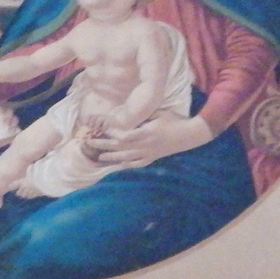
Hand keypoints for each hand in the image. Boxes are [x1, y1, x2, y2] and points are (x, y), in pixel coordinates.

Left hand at [92, 114, 212, 166]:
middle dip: (105, 144)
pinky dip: (126, 164)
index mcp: (147, 133)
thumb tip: (130, 114)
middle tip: (90, 142)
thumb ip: (144, 115)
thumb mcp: (159, 113)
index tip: (101, 129)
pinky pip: (137, 164)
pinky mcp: (152, 158)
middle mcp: (145, 145)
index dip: (112, 133)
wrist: (189, 135)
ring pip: (126, 157)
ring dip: (111, 156)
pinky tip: (117, 165)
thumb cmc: (174, 121)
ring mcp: (149, 154)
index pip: (125, 135)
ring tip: (99, 156)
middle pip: (121, 147)